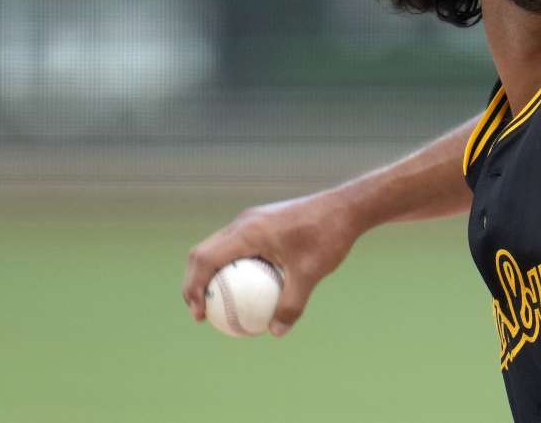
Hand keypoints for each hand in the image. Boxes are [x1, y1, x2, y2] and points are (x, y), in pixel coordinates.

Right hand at [182, 193, 357, 335]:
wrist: (347, 206)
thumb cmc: (328, 236)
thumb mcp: (311, 273)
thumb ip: (292, 303)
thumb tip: (275, 332)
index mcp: (248, 231)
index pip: (205, 259)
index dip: (194, 288)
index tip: (199, 315)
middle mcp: (244, 222)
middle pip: (203, 252)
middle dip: (194, 283)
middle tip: (201, 312)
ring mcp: (253, 220)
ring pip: (219, 247)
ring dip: (211, 274)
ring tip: (217, 303)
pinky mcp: (263, 222)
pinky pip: (238, 246)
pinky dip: (232, 266)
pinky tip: (247, 290)